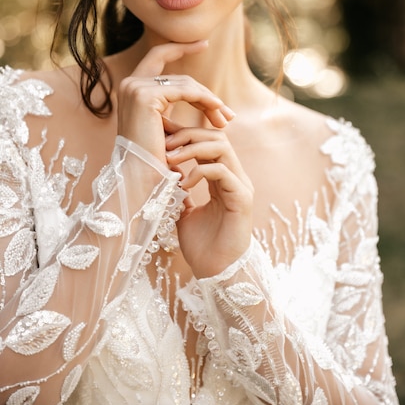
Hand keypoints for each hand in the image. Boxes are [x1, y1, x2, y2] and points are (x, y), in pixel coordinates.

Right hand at [117, 41, 234, 161]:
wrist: (141, 179)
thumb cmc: (154, 160)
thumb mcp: (165, 127)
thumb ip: (172, 107)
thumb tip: (201, 98)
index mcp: (132, 89)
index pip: (158, 56)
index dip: (180, 48)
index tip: (204, 43)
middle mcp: (130, 84)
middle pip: (179, 78)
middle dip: (206, 94)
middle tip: (228, 114)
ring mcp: (135, 88)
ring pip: (186, 84)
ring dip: (210, 101)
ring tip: (225, 120)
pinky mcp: (145, 96)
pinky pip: (185, 91)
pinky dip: (205, 100)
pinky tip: (218, 111)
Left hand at [165, 118, 253, 277]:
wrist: (217, 273)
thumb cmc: (202, 246)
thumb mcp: (184, 212)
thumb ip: (179, 191)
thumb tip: (165, 172)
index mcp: (222, 176)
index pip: (207, 141)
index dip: (185, 133)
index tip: (162, 132)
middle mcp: (234, 176)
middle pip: (216, 136)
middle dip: (188, 134)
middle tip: (164, 144)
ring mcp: (240, 185)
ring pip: (222, 147)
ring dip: (192, 147)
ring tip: (171, 158)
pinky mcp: (242, 198)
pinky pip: (222, 171)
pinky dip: (200, 171)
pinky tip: (184, 184)